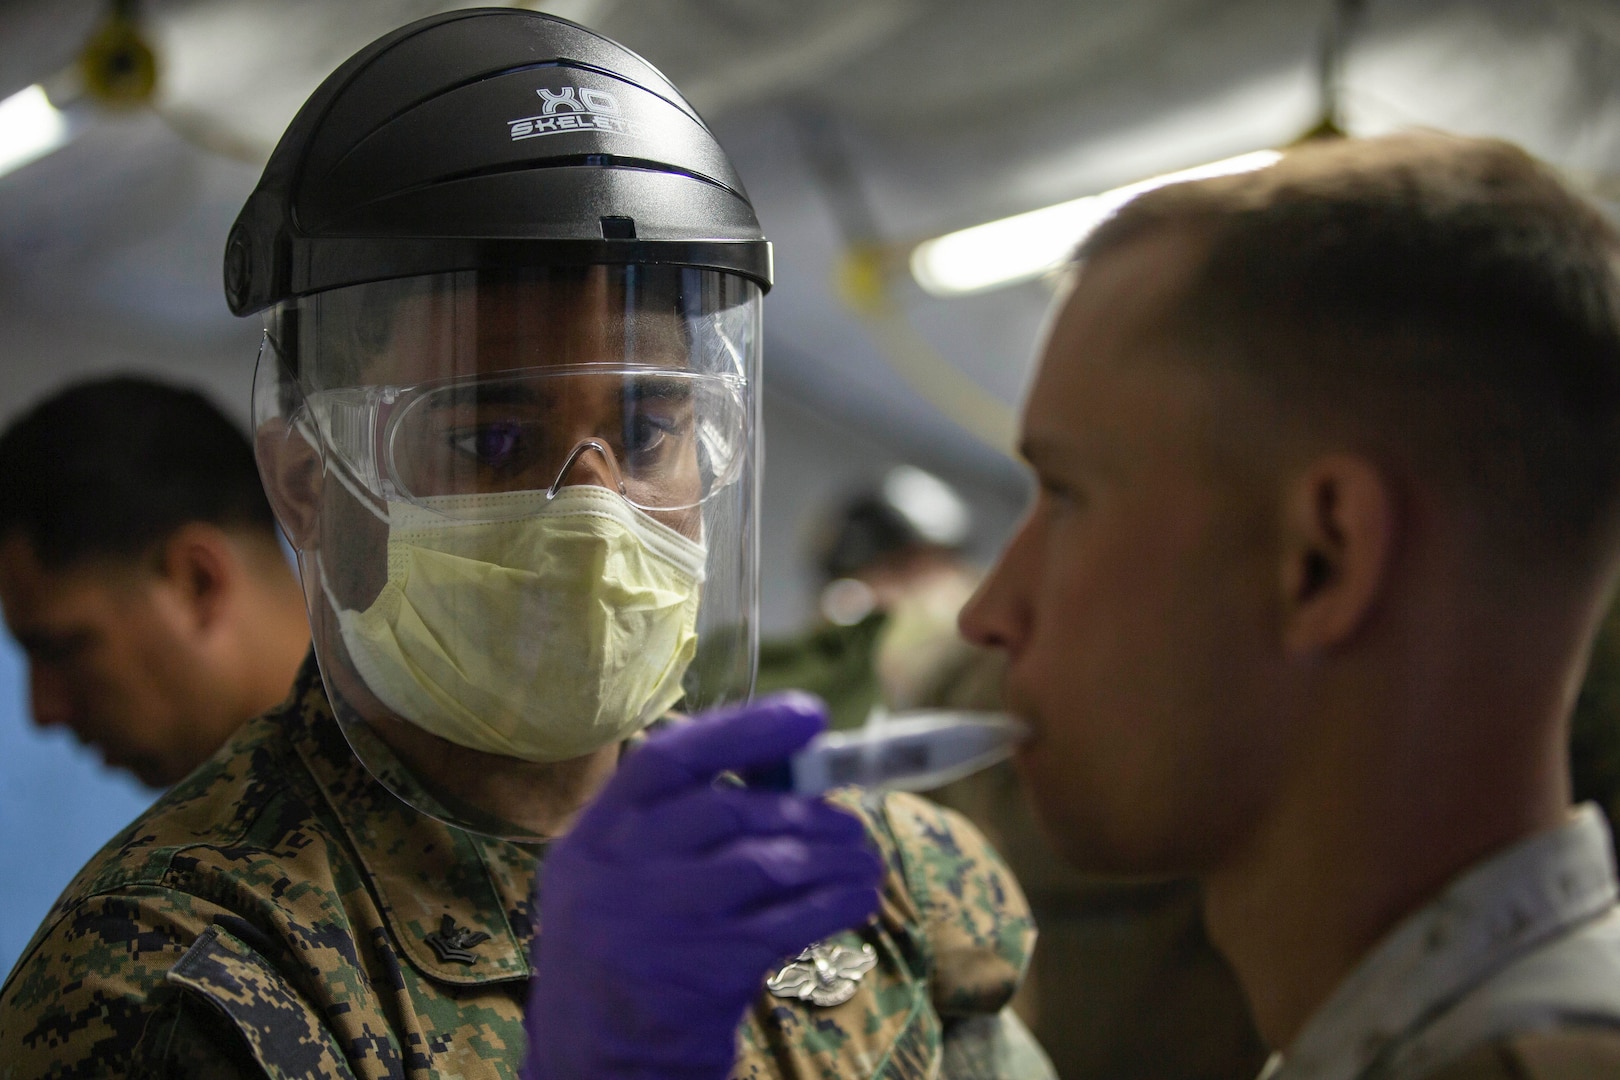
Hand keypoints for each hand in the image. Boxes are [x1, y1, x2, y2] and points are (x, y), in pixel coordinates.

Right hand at [521, 692, 884, 1079]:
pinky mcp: (710, 967)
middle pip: (728, 808)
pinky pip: (792, 919)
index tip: (808, 715)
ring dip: (831, 854)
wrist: (602, 1061)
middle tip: (847, 819)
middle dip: (802, 808)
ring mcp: (663, 920)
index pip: (666, 759)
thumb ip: (677, 822)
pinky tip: (858, 898)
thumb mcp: (617, 875)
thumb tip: (785, 768)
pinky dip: (836, 901)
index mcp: (594, 836)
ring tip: (862, 858)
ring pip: (768, 860)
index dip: (743, 729)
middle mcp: (620, 871)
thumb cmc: (626, 949)